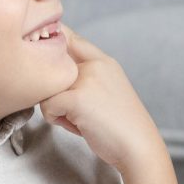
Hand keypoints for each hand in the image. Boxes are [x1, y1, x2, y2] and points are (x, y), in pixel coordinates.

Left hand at [40, 25, 167, 172]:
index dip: (53, 42)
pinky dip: (57, 120)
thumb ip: (87, 77)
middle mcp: (96, 64)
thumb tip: (55, 74)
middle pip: (50, 65)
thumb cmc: (122, 126)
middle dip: (54, 89)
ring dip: (56, 106)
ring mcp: (86, 79)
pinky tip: (78, 126)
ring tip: (78, 119)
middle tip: (73, 109)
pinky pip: (47, 106)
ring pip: (46, 87)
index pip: (70, 37)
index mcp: (105, 61)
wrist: (139, 147)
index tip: (44, 48)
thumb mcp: (108, 90)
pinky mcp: (77, 98)